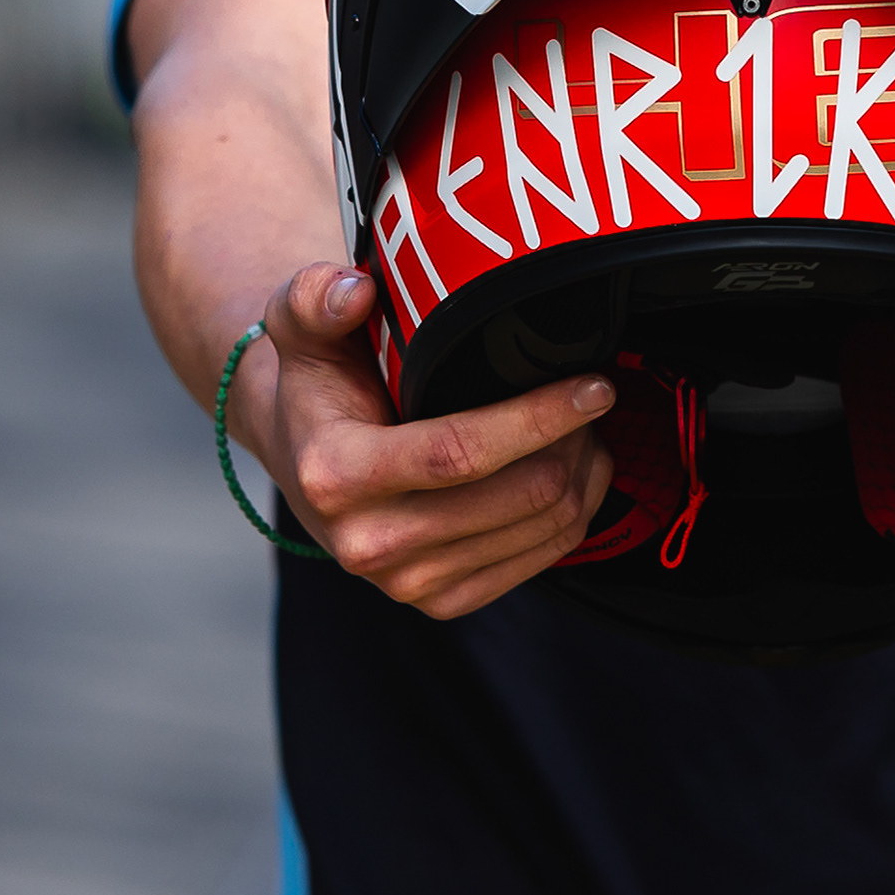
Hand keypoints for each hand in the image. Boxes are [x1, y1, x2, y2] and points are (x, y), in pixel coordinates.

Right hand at [245, 263, 616, 619]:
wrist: (304, 453)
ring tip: (584, 426)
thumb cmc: (320, 381)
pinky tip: (572, 468)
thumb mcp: (301, 324)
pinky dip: (574, 512)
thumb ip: (315, 296)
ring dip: (582, 473)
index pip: (460, 454)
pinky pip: (540, 561)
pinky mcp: (442, 601)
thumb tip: (355, 292)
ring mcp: (408, 582)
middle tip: (591, 395)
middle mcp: (369, 542)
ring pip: (542, 529)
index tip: (593, 386)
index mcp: (336, 474)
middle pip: (517, 496)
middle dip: (573, 441)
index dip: (538, 419)